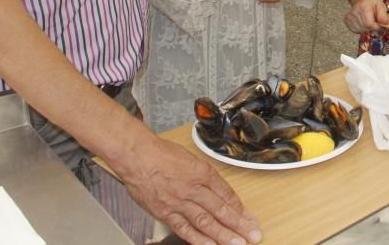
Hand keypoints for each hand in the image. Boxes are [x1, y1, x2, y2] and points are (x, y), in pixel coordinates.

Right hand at [119, 135, 261, 244]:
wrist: (136, 155)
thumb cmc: (161, 153)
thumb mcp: (191, 158)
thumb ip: (205, 177)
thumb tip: (219, 192)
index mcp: (202, 173)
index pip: (227, 194)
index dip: (240, 208)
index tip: (250, 219)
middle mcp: (193, 188)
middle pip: (220, 209)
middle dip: (239, 224)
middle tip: (252, 235)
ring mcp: (178, 202)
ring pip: (205, 221)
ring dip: (223, 235)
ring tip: (237, 243)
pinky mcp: (164, 212)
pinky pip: (184, 228)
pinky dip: (197, 239)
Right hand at [343, 0, 386, 32]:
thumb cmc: (372, 2)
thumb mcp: (381, 6)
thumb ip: (383, 15)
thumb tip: (385, 23)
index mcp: (364, 7)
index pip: (369, 24)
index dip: (375, 27)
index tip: (378, 25)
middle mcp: (355, 12)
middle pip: (365, 28)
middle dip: (372, 28)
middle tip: (374, 22)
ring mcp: (349, 16)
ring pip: (360, 30)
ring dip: (366, 29)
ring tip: (368, 21)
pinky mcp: (346, 20)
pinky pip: (355, 30)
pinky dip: (361, 29)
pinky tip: (363, 22)